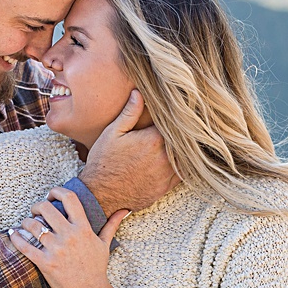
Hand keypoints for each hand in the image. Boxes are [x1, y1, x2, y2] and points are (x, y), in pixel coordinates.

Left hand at [12, 193, 133, 287]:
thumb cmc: (96, 268)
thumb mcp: (105, 244)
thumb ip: (111, 225)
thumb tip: (124, 210)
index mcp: (83, 229)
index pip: (70, 199)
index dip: (57, 191)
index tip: (51, 194)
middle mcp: (70, 236)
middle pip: (46, 208)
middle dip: (36, 205)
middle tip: (35, 210)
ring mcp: (57, 250)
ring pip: (33, 225)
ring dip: (26, 221)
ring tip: (27, 224)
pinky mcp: (45, 263)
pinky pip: (25, 246)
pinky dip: (16, 237)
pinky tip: (13, 233)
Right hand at [79, 90, 179, 214]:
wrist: (101, 195)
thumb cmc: (104, 162)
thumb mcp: (113, 133)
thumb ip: (130, 113)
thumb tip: (139, 93)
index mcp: (154, 139)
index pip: (175, 124)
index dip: (177, 117)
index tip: (178, 111)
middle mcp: (165, 157)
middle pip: (184, 141)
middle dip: (184, 133)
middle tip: (186, 125)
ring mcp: (167, 174)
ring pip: (186, 158)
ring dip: (185, 150)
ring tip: (184, 142)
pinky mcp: (166, 187)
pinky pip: (183, 174)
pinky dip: (183, 166)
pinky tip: (179, 160)